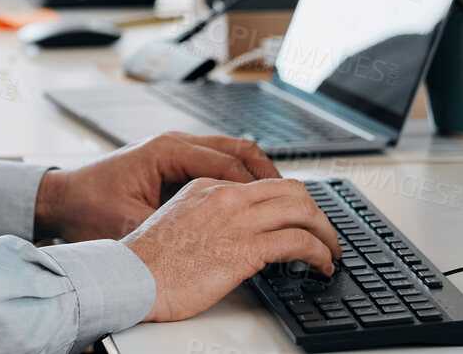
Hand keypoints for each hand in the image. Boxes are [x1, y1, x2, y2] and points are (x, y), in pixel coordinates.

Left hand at [33, 133, 281, 242]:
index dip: (260, 188)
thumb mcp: (129, 225)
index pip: (229, 163)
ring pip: (233, 152)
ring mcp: (176, 150)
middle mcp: (175, 143)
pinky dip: (240, 179)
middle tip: (297, 205)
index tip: (285, 210)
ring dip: (258, 176)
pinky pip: (219, 163)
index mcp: (166, 151)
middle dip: (270, 177)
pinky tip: (252, 206)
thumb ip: (168, 230)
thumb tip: (206, 246)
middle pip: (239, 149)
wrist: (61, 198)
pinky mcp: (174, 163)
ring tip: (283, 205)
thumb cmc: (89, 209)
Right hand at [122, 177, 339, 321]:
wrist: (132, 277)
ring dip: (324, 232)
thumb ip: (206, 220)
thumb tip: (230, 236)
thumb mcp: (178, 224)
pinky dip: (319, 253)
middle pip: (290, 190)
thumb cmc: (147, 263)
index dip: (288, 204)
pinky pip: (299, 241)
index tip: (297, 222)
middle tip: (324, 235)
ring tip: (330, 253)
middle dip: (315, 213)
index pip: (262, 185)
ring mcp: (236, 219)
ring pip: (301, 210)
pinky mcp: (245, 248)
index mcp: (206, 188)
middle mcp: (225, 196)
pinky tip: (321, 265)